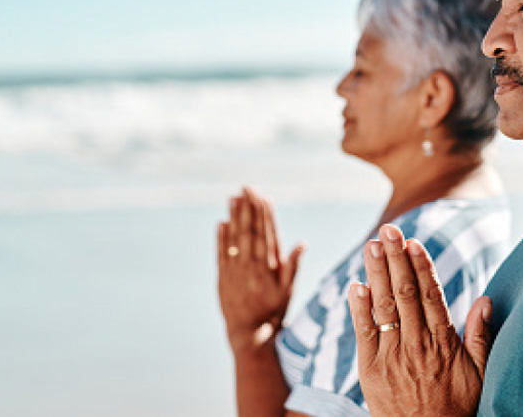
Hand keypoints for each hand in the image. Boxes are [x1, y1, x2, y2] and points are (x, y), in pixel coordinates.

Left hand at [218, 187, 303, 354]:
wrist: (250, 334)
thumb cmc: (273, 311)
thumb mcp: (288, 290)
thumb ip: (293, 266)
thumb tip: (302, 243)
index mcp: (269, 269)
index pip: (267, 236)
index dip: (265, 215)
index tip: (264, 197)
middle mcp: (251, 268)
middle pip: (250, 232)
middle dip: (249, 208)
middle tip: (247, 188)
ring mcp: (235, 272)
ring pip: (235, 239)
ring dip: (234, 217)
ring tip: (234, 197)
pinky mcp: (222, 277)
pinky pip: (221, 253)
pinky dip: (221, 238)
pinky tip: (222, 222)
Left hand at [348, 224, 492, 416]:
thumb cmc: (457, 407)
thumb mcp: (480, 375)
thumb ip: (481, 336)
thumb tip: (486, 300)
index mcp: (443, 342)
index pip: (431, 294)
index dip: (421, 265)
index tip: (413, 242)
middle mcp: (417, 344)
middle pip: (405, 292)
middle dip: (395, 258)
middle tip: (389, 230)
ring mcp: (392, 356)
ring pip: (384, 306)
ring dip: (376, 274)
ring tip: (371, 246)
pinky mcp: (370, 369)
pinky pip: (364, 332)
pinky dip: (359, 308)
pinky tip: (356, 285)